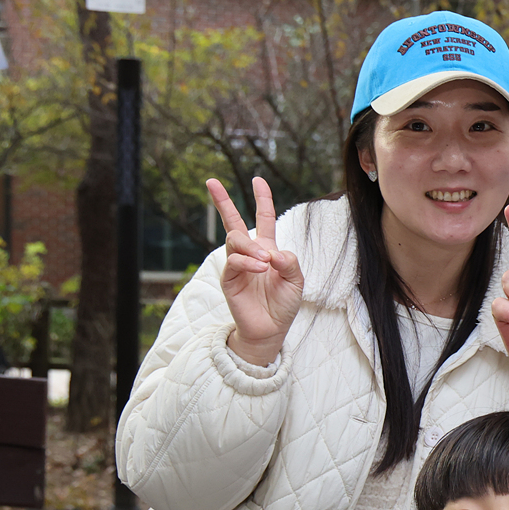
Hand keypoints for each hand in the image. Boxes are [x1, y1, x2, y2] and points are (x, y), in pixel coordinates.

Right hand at [211, 177, 302, 365]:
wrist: (272, 329)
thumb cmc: (284, 304)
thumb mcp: (296, 281)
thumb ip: (290, 263)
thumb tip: (274, 252)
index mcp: (268, 249)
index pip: (264, 219)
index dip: (262, 199)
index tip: (257, 179)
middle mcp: (250, 253)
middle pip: (233, 221)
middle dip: (222, 200)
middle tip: (211, 182)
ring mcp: (237, 265)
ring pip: (234, 239)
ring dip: (250, 246)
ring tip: (264, 261)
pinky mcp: (229, 279)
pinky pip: (233, 261)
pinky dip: (247, 262)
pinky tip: (259, 268)